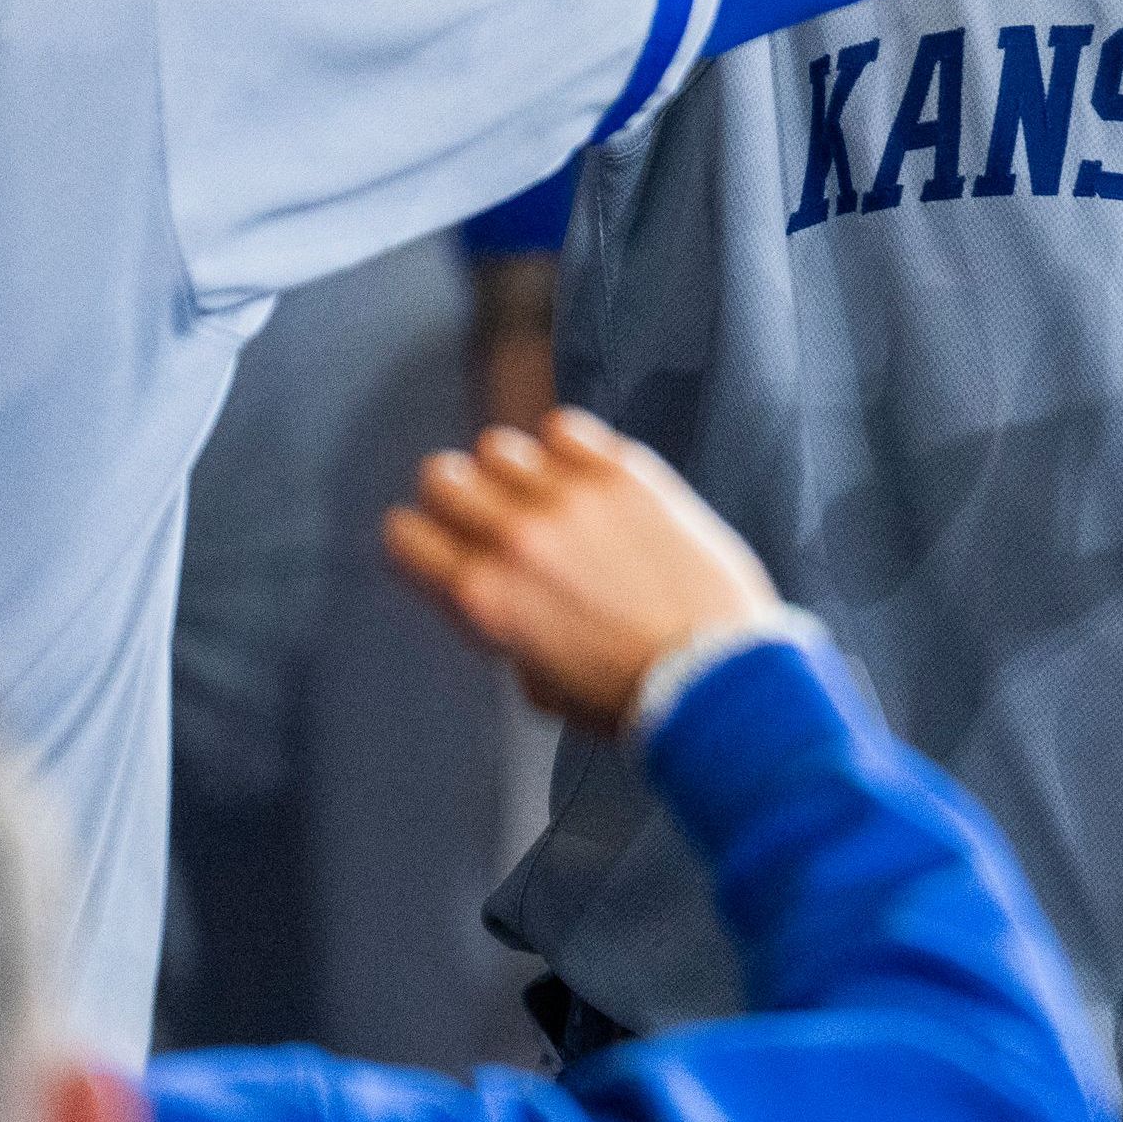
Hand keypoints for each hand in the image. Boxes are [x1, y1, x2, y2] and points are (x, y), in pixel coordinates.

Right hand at [384, 408, 783, 733]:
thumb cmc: (631, 694)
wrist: (718, 677)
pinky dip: (565, 448)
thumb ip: (502, 627)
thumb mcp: (535, 683)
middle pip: (441, 476)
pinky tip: (584, 478)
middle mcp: (515, 540)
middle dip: (458, 498)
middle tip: (488, 518)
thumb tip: (494, 590)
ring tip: (545, 499)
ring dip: (513, 472)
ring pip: (498, 446)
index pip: (404, 534)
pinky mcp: (622, 473)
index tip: (440, 544)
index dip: (421, 541)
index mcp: (482, 599)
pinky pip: (562, 427)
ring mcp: (569, 499)